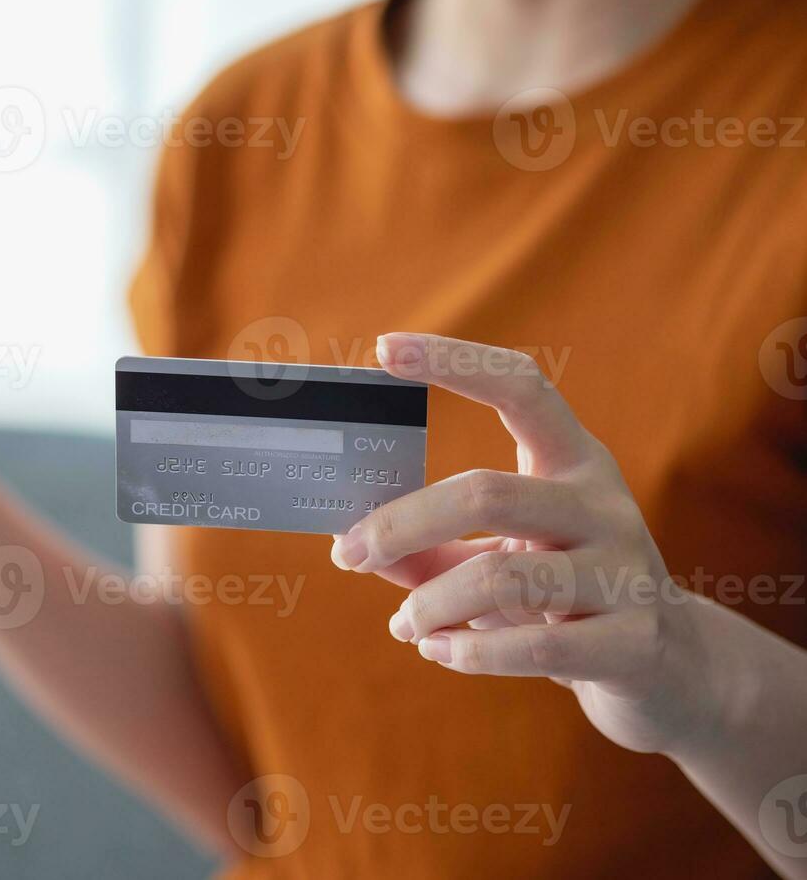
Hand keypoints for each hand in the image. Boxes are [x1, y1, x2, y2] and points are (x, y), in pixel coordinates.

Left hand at [331, 333, 727, 757]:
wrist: (669, 670)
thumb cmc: (564, 599)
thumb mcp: (501, 560)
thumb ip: (429, 550)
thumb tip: (347, 542)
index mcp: (572, 462)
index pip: (520, 388)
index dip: (454, 362)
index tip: (383, 347)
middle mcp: (603, 505)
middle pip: (485, 492)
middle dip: (401, 524)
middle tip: (347, 553)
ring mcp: (625, 572)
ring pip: (502, 575)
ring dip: (430, 604)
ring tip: (405, 624)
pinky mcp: (632, 642)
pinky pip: (534, 647)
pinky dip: (468, 652)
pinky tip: (439, 652)